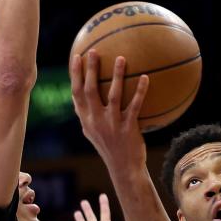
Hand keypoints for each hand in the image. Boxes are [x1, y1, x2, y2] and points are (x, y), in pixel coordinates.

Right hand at [70, 50, 149, 175]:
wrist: (124, 169)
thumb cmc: (110, 148)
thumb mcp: (93, 132)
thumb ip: (88, 115)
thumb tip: (81, 96)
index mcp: (86, 120)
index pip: (76, 94)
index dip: (75, 75)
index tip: (77, 56)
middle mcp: (96, 121)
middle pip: (90, 91)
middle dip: (91, 70)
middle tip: (95, 51)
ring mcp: (112, 125)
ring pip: (113, 95)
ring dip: (117, 76)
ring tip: (121, 58)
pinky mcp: (128, 128)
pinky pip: (134, 106)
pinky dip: (140, 91)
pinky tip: (145, 77)